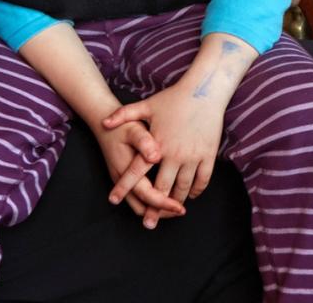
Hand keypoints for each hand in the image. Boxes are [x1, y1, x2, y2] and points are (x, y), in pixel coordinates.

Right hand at [88, 112, 184, 223]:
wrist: (103, 122)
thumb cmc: (122, 126)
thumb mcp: (134, 130)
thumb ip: (144, 143)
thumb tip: (155, 157)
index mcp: (126, 170)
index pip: (147, 196)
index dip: (164, 204)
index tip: (180, 208)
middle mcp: (121, 180)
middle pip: (142, 208)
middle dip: (161, 213)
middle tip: (181, 211)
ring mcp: (121, 181)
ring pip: (139, 205)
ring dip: (155, 209)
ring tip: (176, 206)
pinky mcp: (123, 178)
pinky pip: (137, 197)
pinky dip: (150, 201)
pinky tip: (165, 194)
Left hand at [103, 78, 224, 223]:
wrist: (205, 90)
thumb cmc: (174, 98)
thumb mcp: (147, 105)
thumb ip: (124, 114)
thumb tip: (104, 122)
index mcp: (156, 144)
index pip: (136, 171)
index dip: (124, 186)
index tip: (114, 199)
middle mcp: (173, 154)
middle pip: (161, 188)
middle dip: (154, 208)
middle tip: (148, 222)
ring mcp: (192, 156)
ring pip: (183, 188)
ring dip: (176, 202)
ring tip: (170, 212)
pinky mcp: (207, 155)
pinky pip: (202, 180)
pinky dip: (196, 190)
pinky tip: (191, 195)